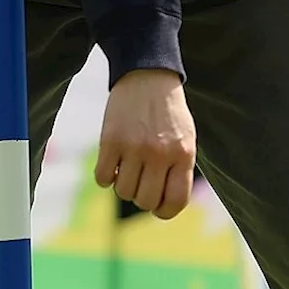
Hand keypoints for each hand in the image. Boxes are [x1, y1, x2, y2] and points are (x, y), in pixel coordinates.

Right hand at [94, 68, 195, 219]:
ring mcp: (134, 147)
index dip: (165, 211)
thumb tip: (164, 205)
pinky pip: (102, 178)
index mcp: (183, 155)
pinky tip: (111, 164)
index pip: (176, 201)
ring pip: (123, 192)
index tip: (158, 208)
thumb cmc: (169, 114)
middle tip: (140, 183)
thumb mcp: (185, 140)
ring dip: (123, 187)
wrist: (148, 76)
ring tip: (127, 170)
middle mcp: (160, 154)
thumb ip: (178, 171)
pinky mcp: (110, 140)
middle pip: (145, 200)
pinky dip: (105, 177)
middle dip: (142, 198)